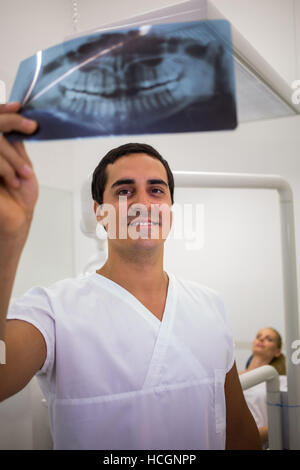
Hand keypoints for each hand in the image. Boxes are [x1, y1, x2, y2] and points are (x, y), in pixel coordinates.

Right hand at [0, 102, 37, 238]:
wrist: (15, 221)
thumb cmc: (17, 195)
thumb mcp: (19, 162)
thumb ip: (14, 142)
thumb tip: (19, 116)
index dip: (3, 111)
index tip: (19, 107)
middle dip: (12, 123)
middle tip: (31, 126)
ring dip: (12, 157)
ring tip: (22, 174)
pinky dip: (5, 168)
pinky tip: (13, 180)